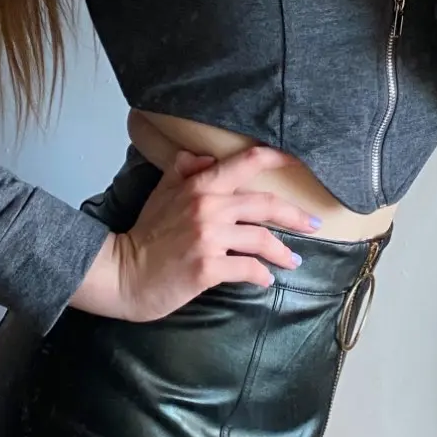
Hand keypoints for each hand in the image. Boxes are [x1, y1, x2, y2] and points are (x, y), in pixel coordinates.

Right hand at [71, 145, 320, 322]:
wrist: (122, 272)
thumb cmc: (145, 234)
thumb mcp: (161, 193)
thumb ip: (184, 171)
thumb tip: (205, 157)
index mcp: (198, 185)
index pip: (243, 163)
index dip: (274, 159)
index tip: (295, 162)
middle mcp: (207, 207)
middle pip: (265, 204)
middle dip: (295, 215)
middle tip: (313, 224)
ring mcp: (208, 237)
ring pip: (262, 239)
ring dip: (282, 251)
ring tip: (293, 261)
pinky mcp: (208, 267)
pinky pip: (248, 268)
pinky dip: (262, 275)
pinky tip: (266, 280)